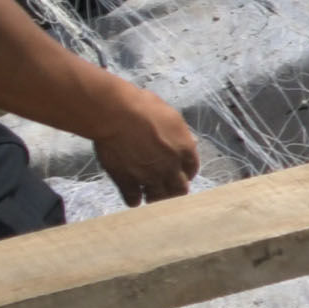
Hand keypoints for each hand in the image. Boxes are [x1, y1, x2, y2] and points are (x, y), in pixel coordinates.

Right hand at [84, 80, 201, 203]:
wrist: (116, 115)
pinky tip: (133, 198)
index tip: (182, 174)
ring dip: (156, 197)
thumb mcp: (170, 115)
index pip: (192, 168)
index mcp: (184, 149)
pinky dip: (134, 200)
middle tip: (168, 188)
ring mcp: (149, 176)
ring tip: (151, 196)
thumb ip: (179, 133)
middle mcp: (170, 167)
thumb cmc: (142, 107)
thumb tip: (186, 140)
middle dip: (175, 189)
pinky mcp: (127, 181)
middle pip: (180, 188)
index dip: (187, 172)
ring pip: (159, 197)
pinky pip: (133, 199)